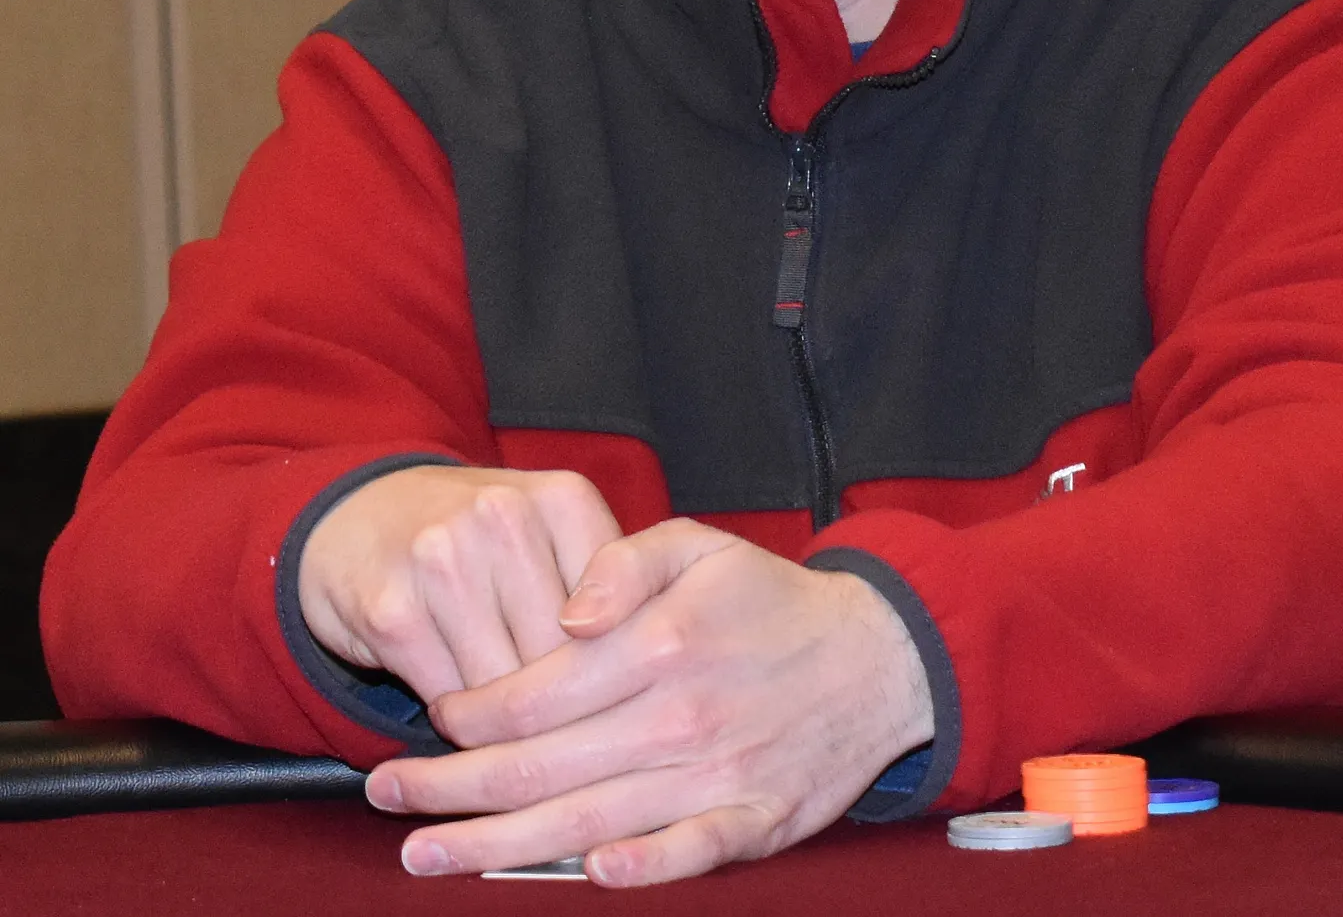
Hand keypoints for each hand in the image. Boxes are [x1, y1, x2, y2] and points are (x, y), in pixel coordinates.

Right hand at [298, 466, 620, 702]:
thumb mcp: (550, 534)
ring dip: (511, 724)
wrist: (359, 516)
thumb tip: (652, 675)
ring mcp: (445, 559)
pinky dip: (458, 721)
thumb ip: (606, 585)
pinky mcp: (395, 611)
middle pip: (565, 655)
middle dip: (567, 707)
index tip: (617, 701)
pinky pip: (450, 700)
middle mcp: (507, 516)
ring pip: (509, 688)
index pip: (619, 612)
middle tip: (567, 736)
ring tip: (513, 728)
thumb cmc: (478, 538)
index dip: (620, 671)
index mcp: (564, 497)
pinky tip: (460, 712)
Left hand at [365, 519, 934, 884]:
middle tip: (388, 796)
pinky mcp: (751, 822)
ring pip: (585, 822)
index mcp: (656, 644)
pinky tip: (582, 879)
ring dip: (497, 846)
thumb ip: (621, 561)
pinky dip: (634, 872)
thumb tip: (563, 612)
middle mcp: (677, 717)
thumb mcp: (696, 543)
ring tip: (427, 854)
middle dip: (450, 787)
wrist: (875, 657)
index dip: (470, 712)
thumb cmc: (769, 599)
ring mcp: (714, 777)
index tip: (433, 718)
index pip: (534, 692)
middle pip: (539, 767)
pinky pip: (682, 856)